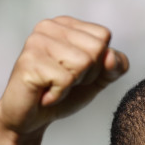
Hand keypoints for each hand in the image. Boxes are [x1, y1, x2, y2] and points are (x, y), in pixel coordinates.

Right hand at [0, 16, 128, 135]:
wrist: (31, 119)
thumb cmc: (63, 95)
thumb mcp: (97, 80)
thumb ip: (114, 66)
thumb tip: (111, 56)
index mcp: (66, 24)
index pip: (103, 36)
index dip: (98, 63)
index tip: (76, 72)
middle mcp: (49, 26)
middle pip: (96, 49)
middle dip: (87, 74)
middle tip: (64, 81)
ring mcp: (37, 41)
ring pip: (83, 63)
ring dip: (72, 85)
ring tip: (53, 86)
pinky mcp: (29, 61)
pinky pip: (65, 79)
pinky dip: (59, 94)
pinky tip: (45, 94)